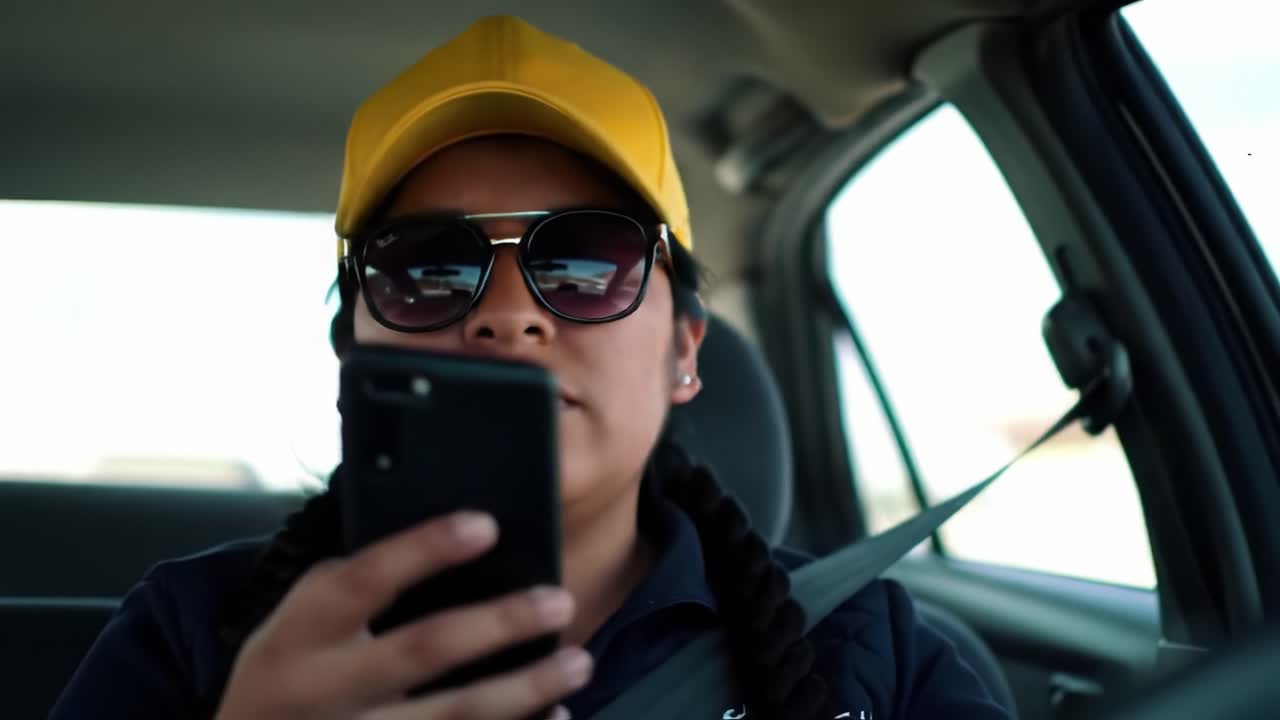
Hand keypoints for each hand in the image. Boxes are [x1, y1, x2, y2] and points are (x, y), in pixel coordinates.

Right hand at [215, 511, 589, 719]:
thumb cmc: (290, 671)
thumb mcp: (298, 622)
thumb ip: (355, 586)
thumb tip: (457, 538)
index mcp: (300, 633)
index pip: (364, 578)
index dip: (425, 549)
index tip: (486, 524)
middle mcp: (325, 689)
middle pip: (423, 648)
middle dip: (499, 622)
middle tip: (558, 599)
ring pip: (453, 717)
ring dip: (526, 689)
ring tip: (579, 661)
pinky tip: (556, 716)